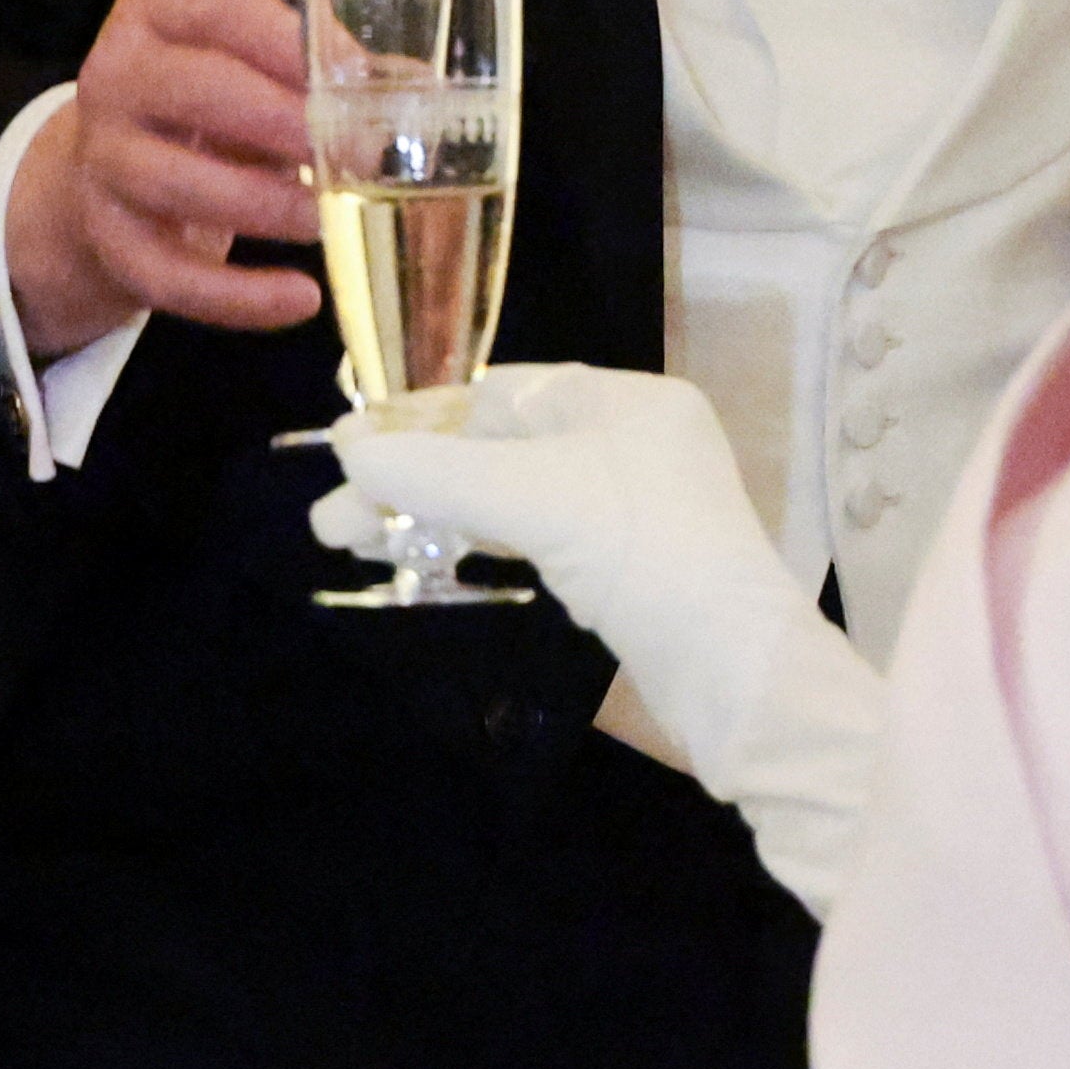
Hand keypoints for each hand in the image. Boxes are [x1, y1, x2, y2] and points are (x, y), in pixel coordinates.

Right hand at [8, 0, 322, 355]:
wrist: (123, 163)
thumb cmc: (217, 97)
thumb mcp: (262, 65)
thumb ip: (332, 69)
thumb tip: (418, 89)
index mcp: (159, 8)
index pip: (214, 9)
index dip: (283, 40)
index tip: (347, 72)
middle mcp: (115, 74)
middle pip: (193, 91)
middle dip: (281, 122)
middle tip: (355, 151)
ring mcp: (101, 157)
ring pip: (176, 185)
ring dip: (262, 206)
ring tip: (324, 217)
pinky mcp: (106, 235)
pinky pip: (168, 274)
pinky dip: (238, 297)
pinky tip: (301, 298)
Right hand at [312, 365, 885, 913]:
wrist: (739, 678)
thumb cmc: (645, 555)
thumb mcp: (533, 498)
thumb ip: (436, 472)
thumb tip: (347, 454)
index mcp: (628, 401)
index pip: (503, 391)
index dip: (422, 416)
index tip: (349, 447)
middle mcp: (632, 444)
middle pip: (497, 447)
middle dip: (413, 478)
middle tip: (330, 519)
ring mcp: (629, 512)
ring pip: (508, 498)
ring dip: (431, 516)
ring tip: (345, 542)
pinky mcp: (622, 574)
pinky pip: (531, 541)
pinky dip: (473, 546)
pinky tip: (417, 562)